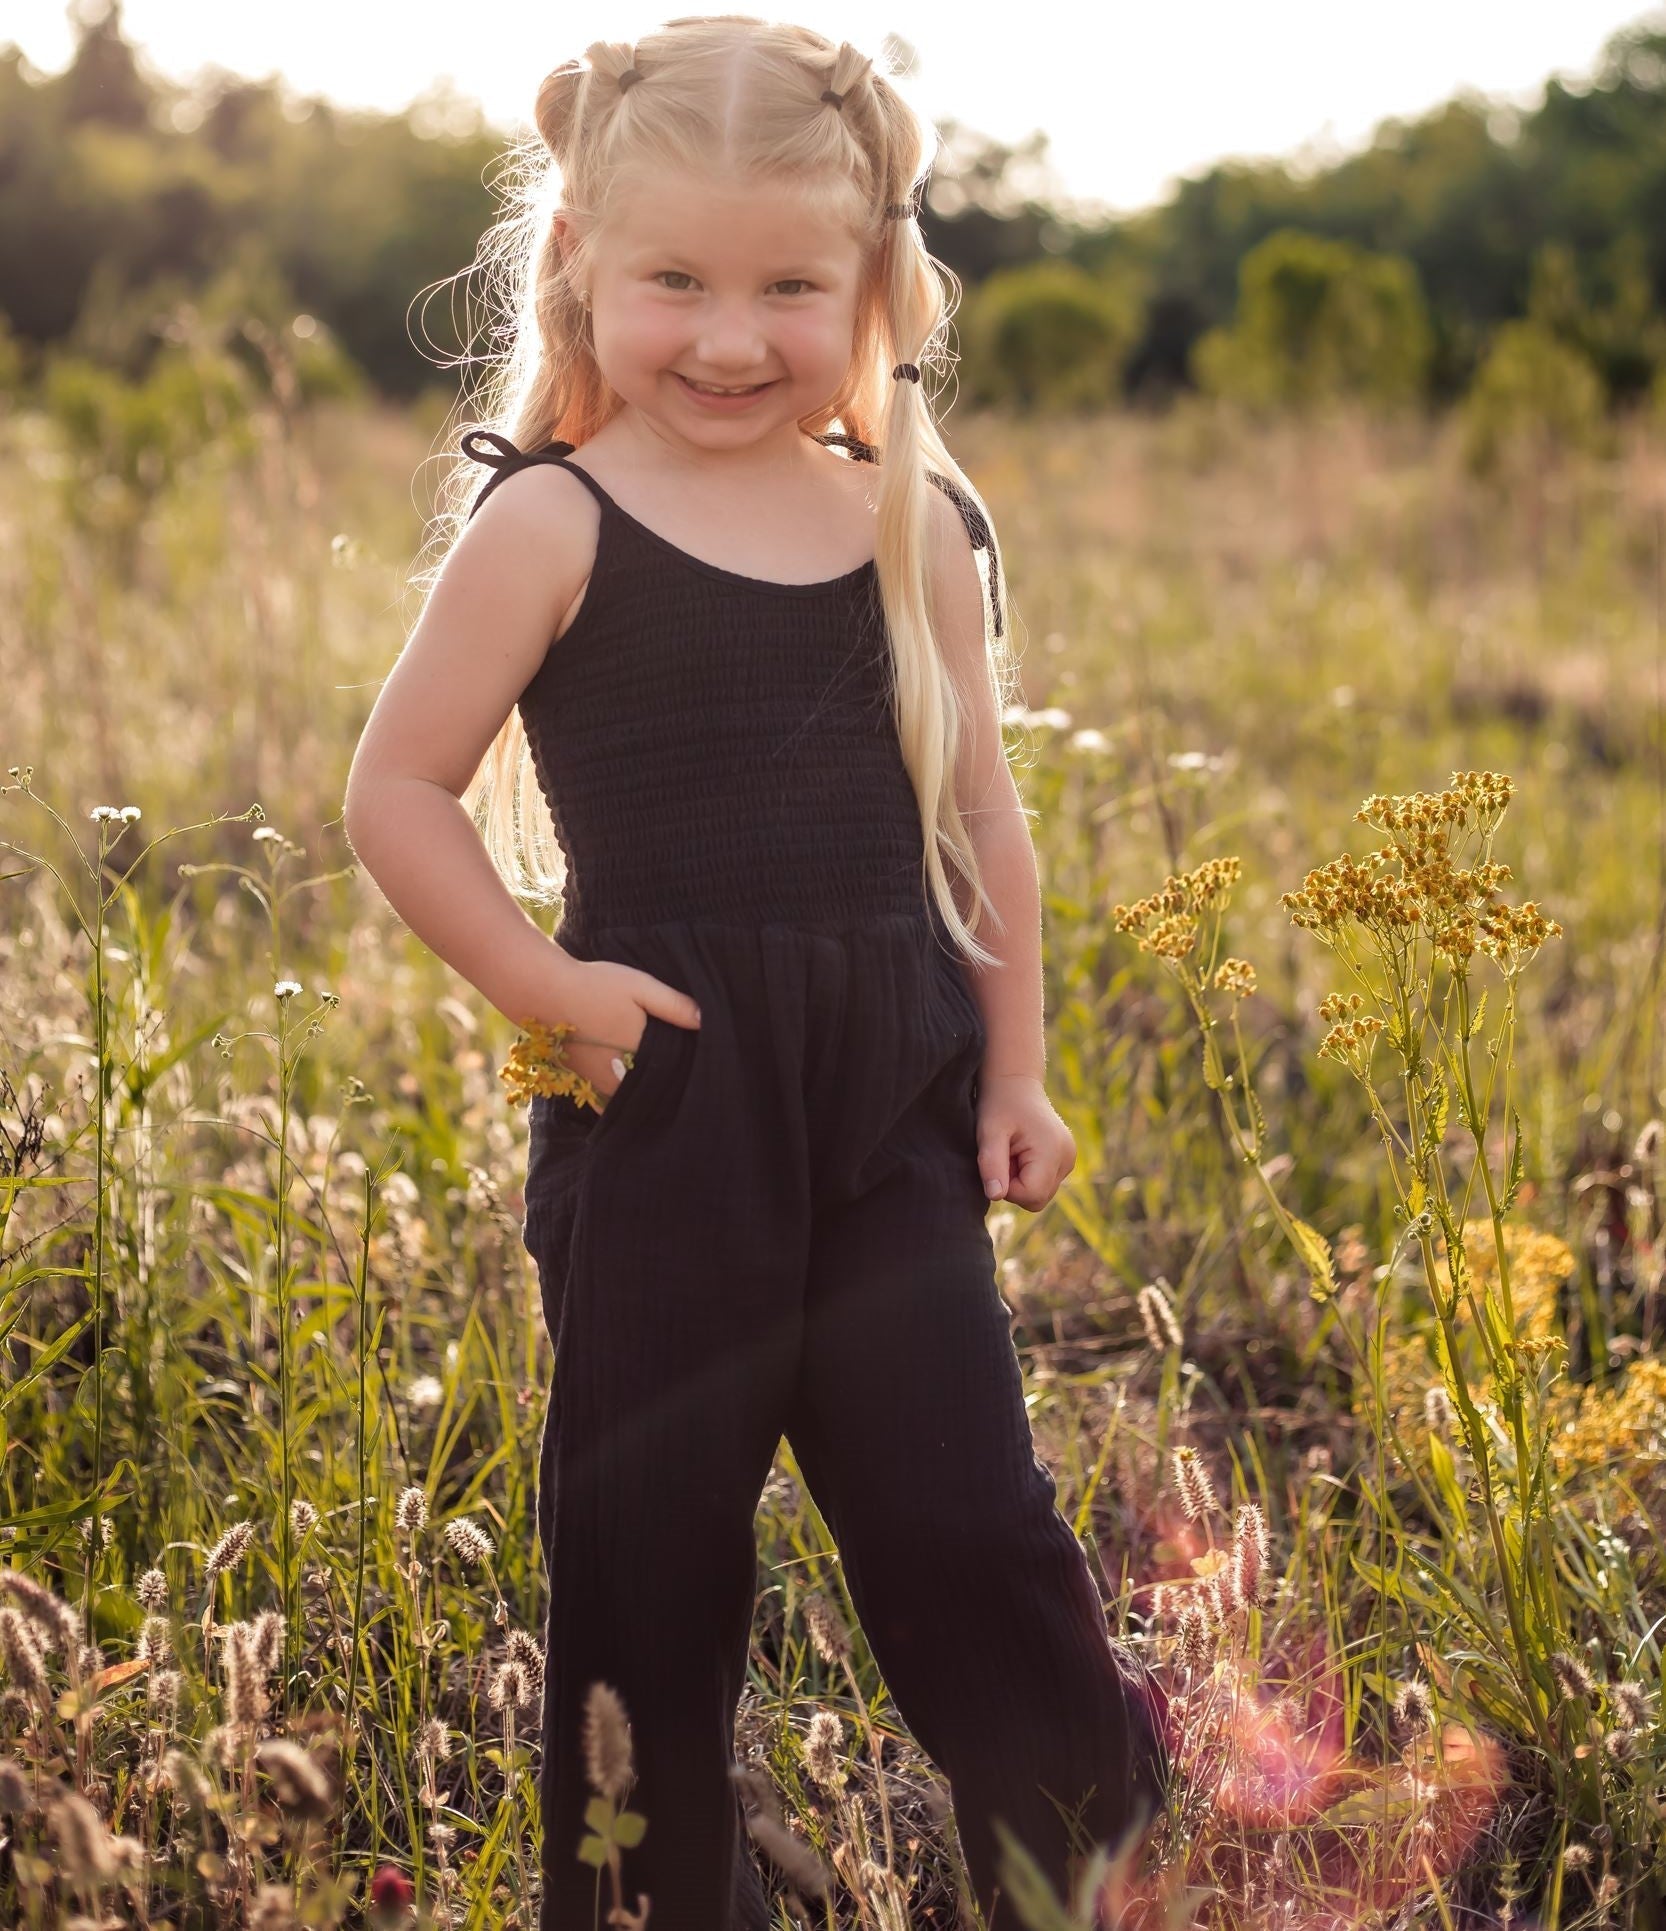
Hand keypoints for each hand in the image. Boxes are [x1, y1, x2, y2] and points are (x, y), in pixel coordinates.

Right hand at [549, 958, 701, 1101]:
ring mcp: (598, 1084)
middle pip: (654, 1092)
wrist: (542, 991)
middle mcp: (620, 1077)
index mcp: (640, 1054)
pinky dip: (619, 1102)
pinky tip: (626, 1091)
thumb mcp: (639, 986)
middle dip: (669, 1089)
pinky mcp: (582, 1084)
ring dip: (645, 1096)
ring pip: (631, 1100)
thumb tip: (706, 1021)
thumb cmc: (594, 985)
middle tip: (686, 1081)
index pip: (675, 1075)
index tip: (703, 1068)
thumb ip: (674, 1005)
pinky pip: (607, 1104)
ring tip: (661, 1085)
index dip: (690, 1073)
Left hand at [975, 1073, 1075, 1211]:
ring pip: (1041, 1193)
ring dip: (1020, 1180)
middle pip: (1037, 1199)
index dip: (1007, 1188)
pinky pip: (1044, 1183)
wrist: (1015, 1082)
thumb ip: (991, 1164)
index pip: (1031, 1195)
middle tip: (1003, 1156)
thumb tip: (995, 1196)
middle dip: (1014, 1185)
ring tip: (1012, 1151)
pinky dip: (1029, 1174)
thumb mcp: (989, 1132)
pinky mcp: (1065, 1159)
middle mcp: (1067, 1158)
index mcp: (1053, 1151)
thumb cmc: (1000, 1104)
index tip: (998, 1162)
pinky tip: (1020, 1152)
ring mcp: (1069, 1159)